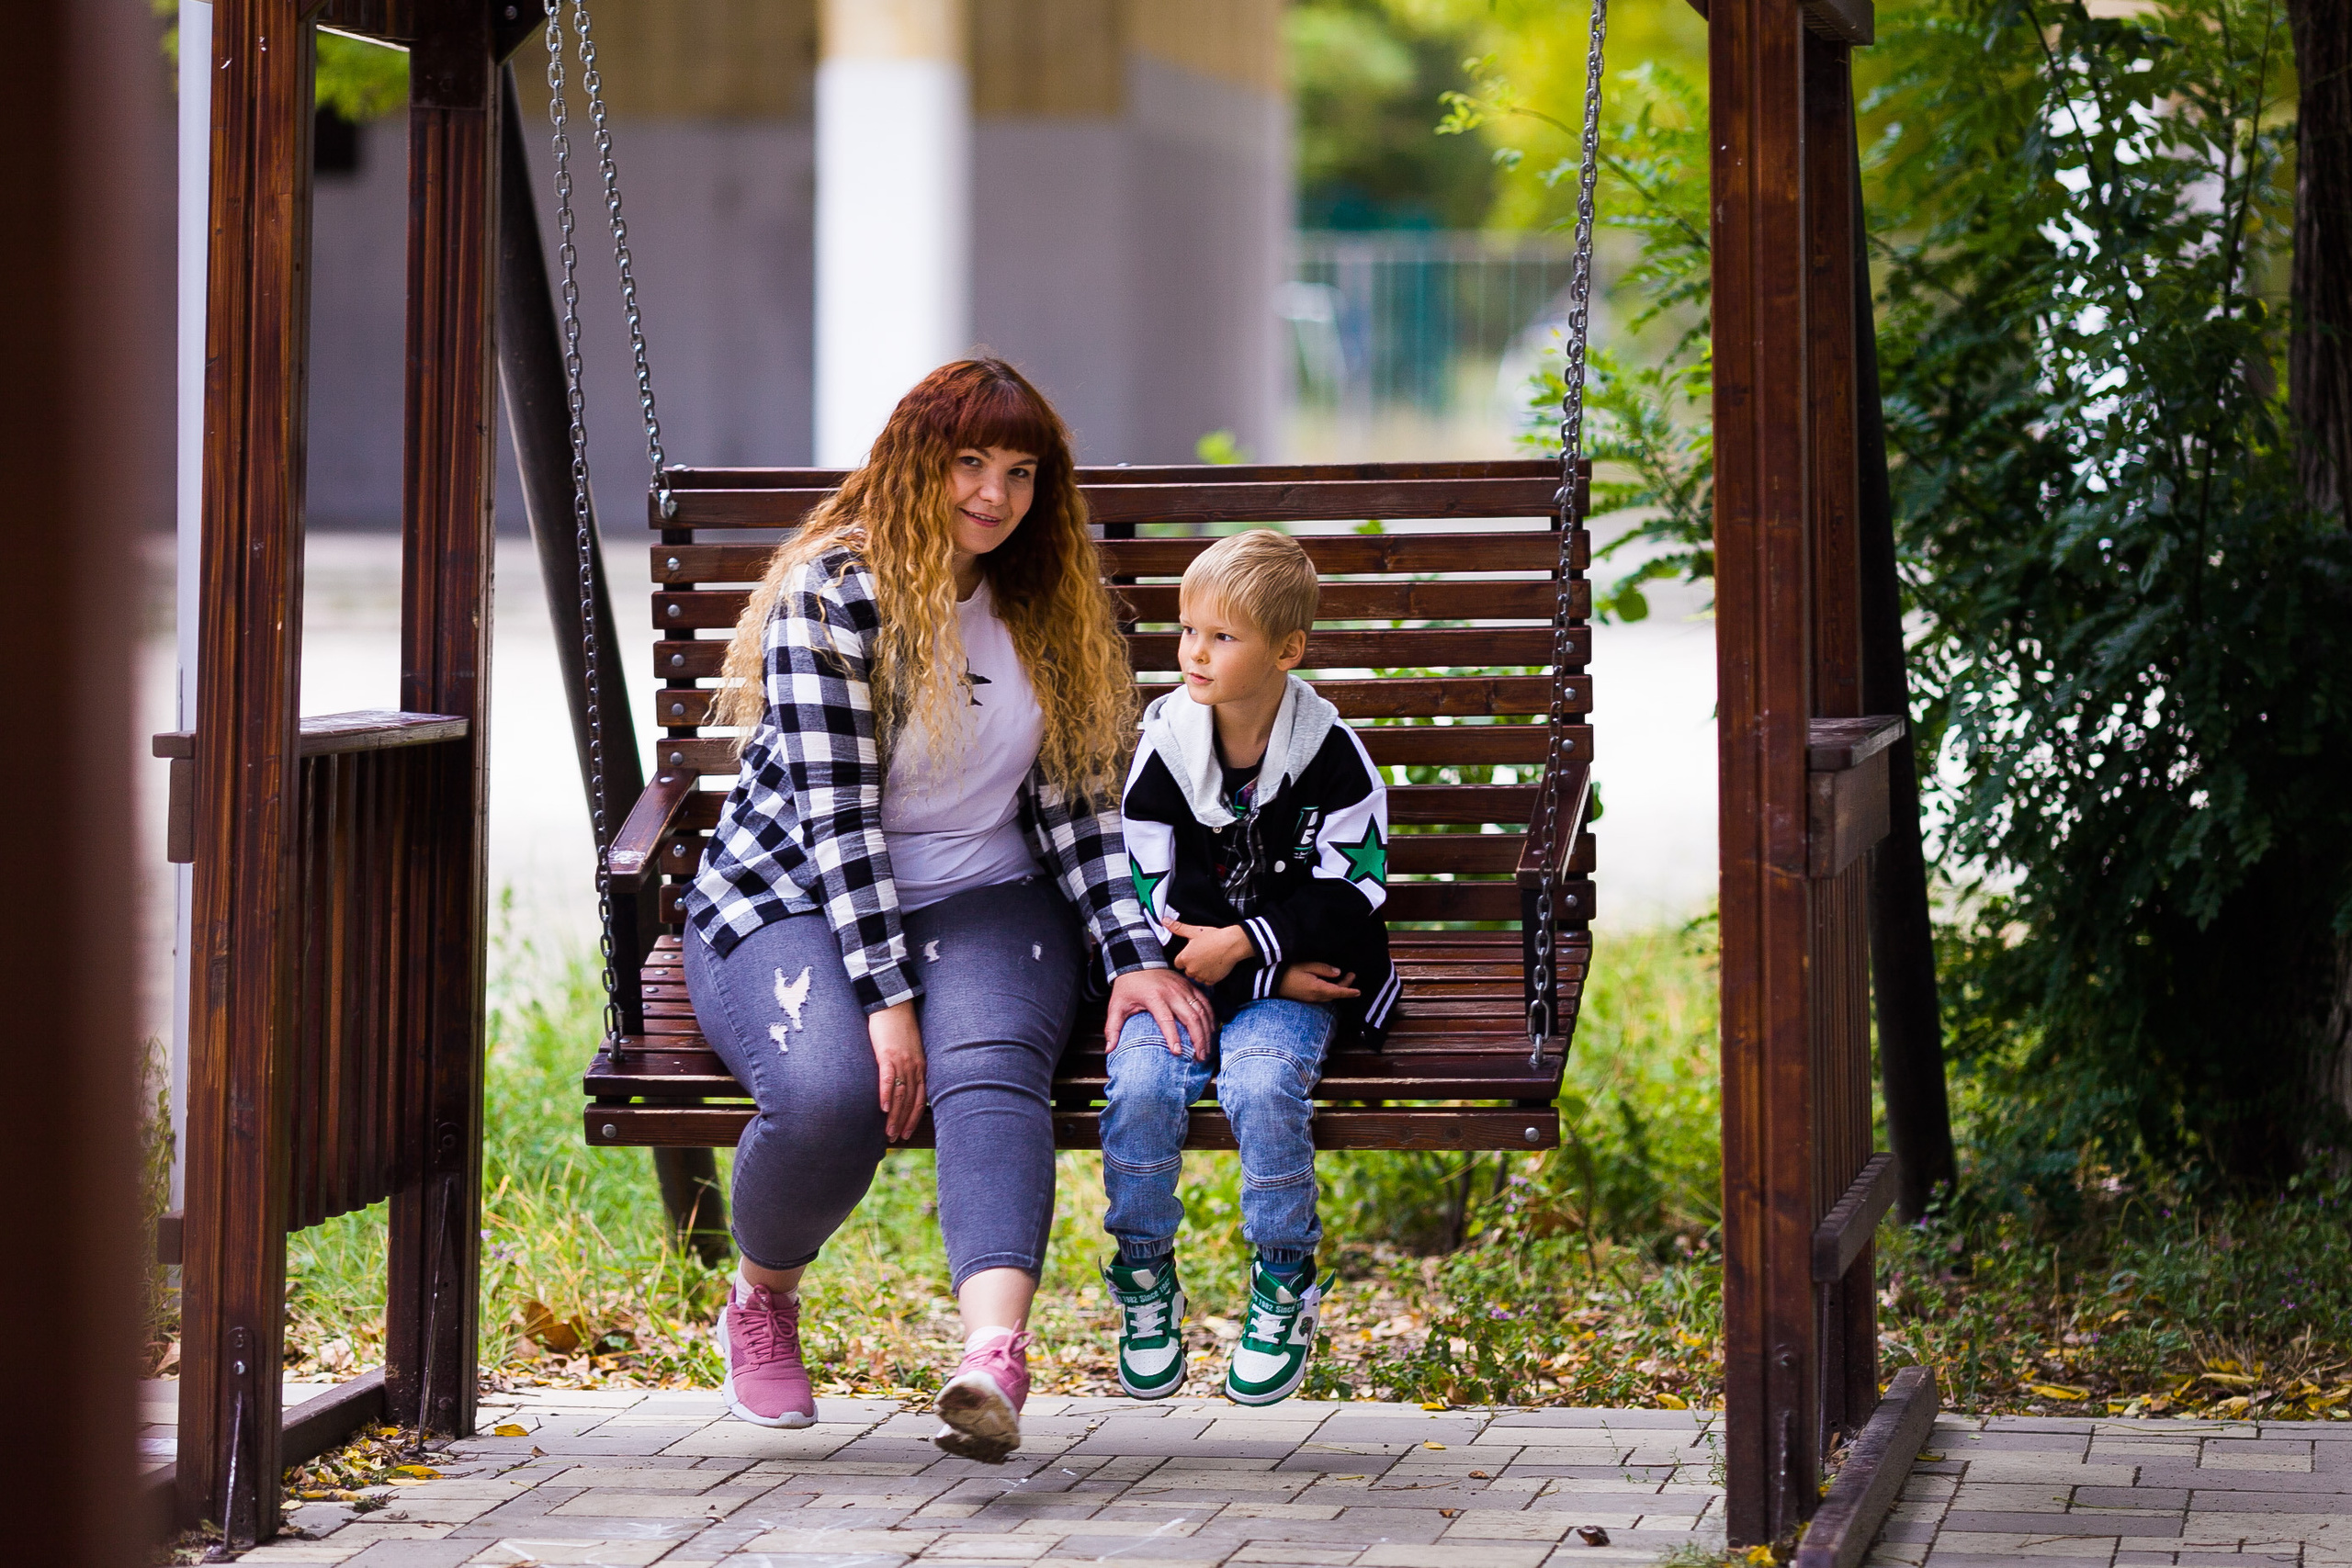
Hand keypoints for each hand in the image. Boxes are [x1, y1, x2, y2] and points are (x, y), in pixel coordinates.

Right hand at [867, 1001, 925, 1141]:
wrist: (893, 1005)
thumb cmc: (899, 1028)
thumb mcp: (910, 1050)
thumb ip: (909, 1067)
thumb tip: (902, 1086)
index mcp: (921, 1067)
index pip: (920, 1099)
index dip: (914, 1118)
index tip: (907, 1133)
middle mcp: (914, 1067)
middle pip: (910, 1101)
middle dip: (903, 1122)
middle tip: (895, 1139)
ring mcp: (902, 1061)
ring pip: (900, 1094)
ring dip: (894, 1115)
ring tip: (888, 1132)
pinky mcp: (887, 1054)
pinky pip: (887, 1078)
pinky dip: (885, 1094)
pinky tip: (882, 1108)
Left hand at [1107, 966, 1215, 1061]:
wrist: (1138, 961)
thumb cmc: (1128, 987)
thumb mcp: (1116, 1006)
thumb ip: (1113, 1028)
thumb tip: (1109, 1050)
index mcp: (1154, 997)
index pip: (1166, 1019)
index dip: (1173, 1037)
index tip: (1177, 1053)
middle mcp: (1172, 992)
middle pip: (1191, 1017)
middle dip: (1198, 1039)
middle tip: (1199, 1057)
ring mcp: (1183, 988)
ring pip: (1201, 1011)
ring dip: (1206, 1032)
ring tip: (1206, 1050)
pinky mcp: (1190, 986)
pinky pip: (1205, 1003)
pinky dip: (1211, 1018)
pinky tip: (1211, 1032)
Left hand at [1163, 917, 1255, 984]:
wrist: (1232, 944)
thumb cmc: (1213, 936)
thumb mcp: (1194, 931)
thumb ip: (1178, 928)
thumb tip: (1164, 921)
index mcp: (1185, 957)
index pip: (1178, 963)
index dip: (1184, 958)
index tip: (1192, 953)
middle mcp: (1191, 969)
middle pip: (1187, 971)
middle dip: (1192, 965)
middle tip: (1202, 955)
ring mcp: (1201, 976)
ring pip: (1197, 976)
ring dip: (1200, 971)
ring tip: (1209, 960)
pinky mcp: (1211, 981)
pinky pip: (1207, 981)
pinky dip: (1209, 976)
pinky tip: (1214, 966)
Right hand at [1276, 961, 1359, 1003]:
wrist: (1270, 982)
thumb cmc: (1287, 971)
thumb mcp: (1307, 965)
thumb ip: (1323, 969)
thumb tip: (1338, 972)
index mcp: (1317, 988)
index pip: (1338, 991)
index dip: (1349, 991)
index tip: (1359, 991)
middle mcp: (1315, 996)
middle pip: (1335, 994)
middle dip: (1345, 986)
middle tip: (1352, 974)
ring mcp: (1310, 999)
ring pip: (1329, 996)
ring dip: (1338, 988)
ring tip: (1343, 977)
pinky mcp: (1306, 998)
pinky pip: (1322, 996)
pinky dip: (1330, 990)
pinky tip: (1330, 983)